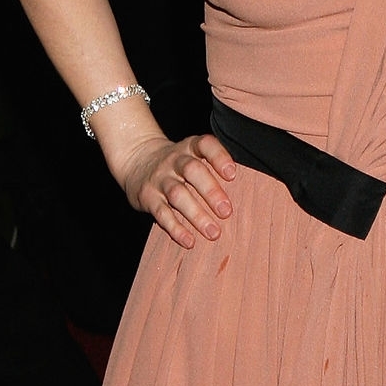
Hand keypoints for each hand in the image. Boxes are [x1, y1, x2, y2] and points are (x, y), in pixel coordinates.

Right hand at [118, 134, 237, 249]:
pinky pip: (161, 213)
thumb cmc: (177, 163)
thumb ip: (214, 166)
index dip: (219, 157)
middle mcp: (174, 160)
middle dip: (210, 191)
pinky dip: (176, 228)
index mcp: (190, 147)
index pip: (205, 145)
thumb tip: (250, 188)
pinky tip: (190, 241)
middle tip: (227, 212)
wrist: (136, 160)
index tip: (232, 174)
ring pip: (178, 194)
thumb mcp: (192, 154)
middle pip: (192, 171)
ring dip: (196, 214)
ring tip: (213, 232)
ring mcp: (159, 178)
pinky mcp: (147, 197)